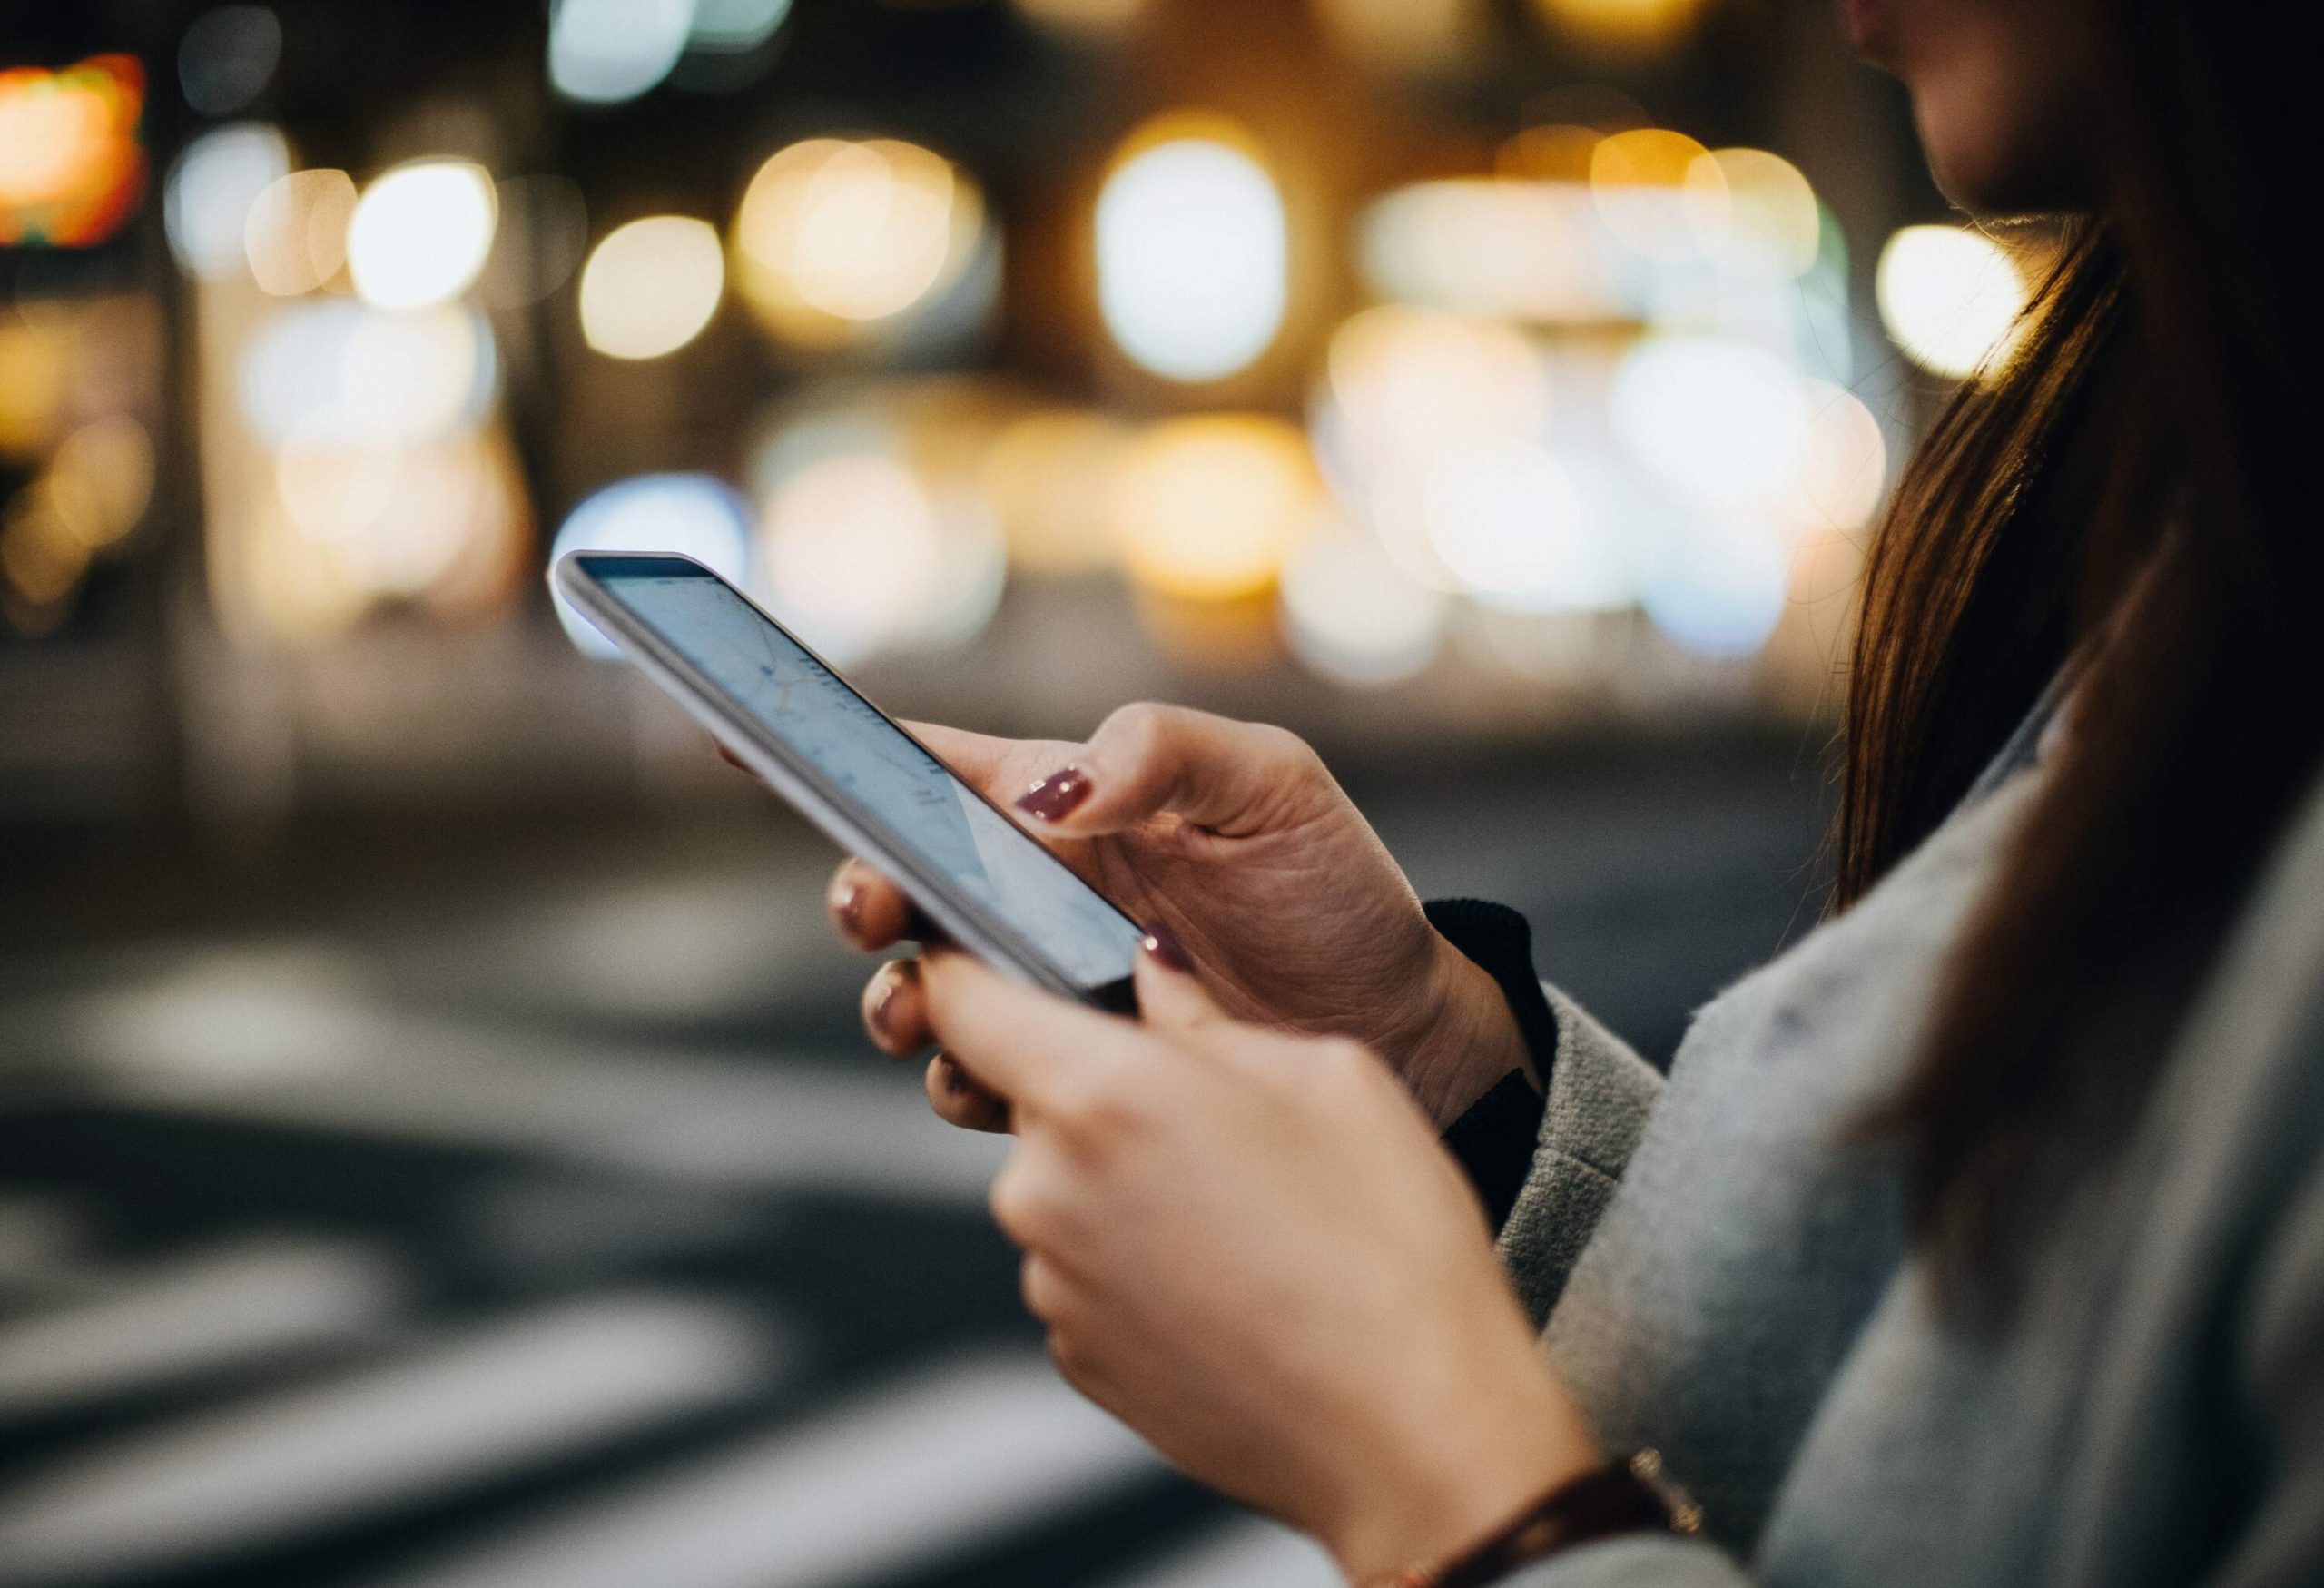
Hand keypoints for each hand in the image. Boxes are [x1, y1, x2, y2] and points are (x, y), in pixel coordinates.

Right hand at [782, 703, 1529, 1127]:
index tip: (738, 734)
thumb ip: (1160, 753)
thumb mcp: (1271, 786)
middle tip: (875, 913)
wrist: (1403, 1030)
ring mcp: (1051, 985)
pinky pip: (985, 1077)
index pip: (934, 766)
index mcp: (1071, 801)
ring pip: (927, 991)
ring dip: (900, 999)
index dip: (838, 750)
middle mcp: (1041, 891)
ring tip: (925, 1009)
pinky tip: (1002, 1081)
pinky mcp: (1075, 1069)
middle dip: (863, 895)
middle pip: (903, 884)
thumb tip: (1045, 793)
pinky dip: (969, 1082)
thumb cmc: (1335, 889)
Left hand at [921, 940, 1601, 1581]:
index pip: (961, 999)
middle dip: (1103, 1090)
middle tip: (1219, 1117)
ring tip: (1248, 1214)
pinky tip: (1235, 1280)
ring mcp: (1050, 1282)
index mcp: (1099, 1092)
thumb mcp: (1325, 1075)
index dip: (962, 966)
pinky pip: (1085, 1268)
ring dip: (1126, 1181)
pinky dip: (1138, 1261)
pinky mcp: (1074, 1356)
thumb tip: (1151, 971)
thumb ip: (1206, 1015)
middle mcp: (1045, 1187)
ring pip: (1064, 1187)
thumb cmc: (1388, 1245)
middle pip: (1029, 1099)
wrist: (1411, 1433)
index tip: (983, 957)